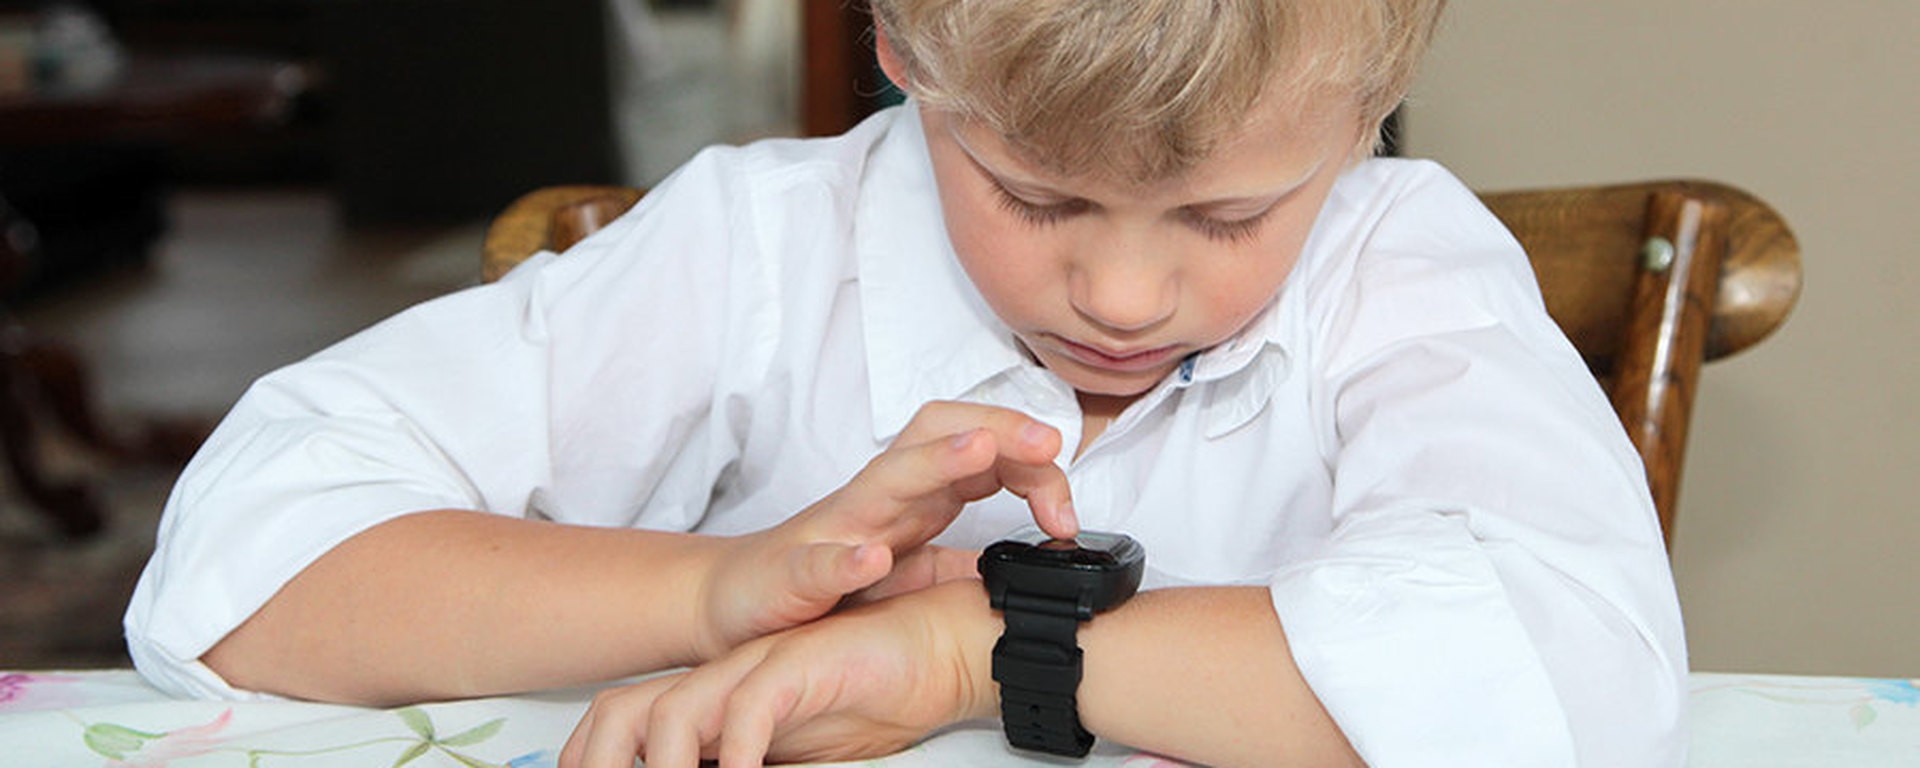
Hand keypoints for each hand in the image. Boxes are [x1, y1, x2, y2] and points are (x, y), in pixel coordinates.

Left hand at [560, 581, 996, 767]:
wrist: (937, 649)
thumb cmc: (869, 703)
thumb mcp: (789, 756)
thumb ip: (741, 763)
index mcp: (708, 701)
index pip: (616, 726)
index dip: (587, 758)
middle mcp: (719, 680)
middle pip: (621, 714)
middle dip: (598, 761)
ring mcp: (754, 669)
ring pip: (671, 715)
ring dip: (660, 767)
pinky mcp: (798, 665)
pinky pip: (748, 711)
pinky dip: (734, 752)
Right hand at [695, 402, 1074, 659]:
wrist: (735, 608)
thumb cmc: (822, 582)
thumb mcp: (910, 573)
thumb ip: (961, 563)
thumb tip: (1025, 568)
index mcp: (913, 499)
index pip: (979, 454)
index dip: (1032, 468)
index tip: (1067, 512)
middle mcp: (879, 500)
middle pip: (939, 439)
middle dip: (997, 433)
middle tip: (1049, 443)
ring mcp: (834, 529)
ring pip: (886, 480)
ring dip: (935, 462)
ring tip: (978, 453)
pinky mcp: (793, 572)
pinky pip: (819, 559)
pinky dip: (847, 557)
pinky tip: (874, 557)